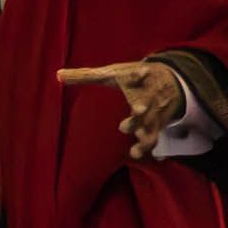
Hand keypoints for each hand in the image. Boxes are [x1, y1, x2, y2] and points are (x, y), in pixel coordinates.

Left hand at [61, 59, 189, 157]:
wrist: (169, 81)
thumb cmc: (132, 77)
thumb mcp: (112, 73)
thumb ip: (86, 75)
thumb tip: (58, 75)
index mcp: (137, 79)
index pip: (138, 74)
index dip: (138, 73)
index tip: (140, 71)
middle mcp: (147, 96)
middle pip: (147, 102)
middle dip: (143, 107)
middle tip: (139, 111)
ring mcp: (154, 112)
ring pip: (152, 125)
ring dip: (145, 137)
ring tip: (136, 150)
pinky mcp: (156, 125)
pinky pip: (154, 138)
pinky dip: (148, 147)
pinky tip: (140, 155)